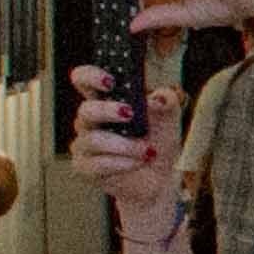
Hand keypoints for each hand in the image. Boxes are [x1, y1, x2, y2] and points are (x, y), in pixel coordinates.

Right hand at [70, 59, 189, 224]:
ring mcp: (84, 144)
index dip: (90, 76)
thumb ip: (167, 102)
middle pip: (86, 109)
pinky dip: (121, 163)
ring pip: (93, 140)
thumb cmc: (158, 141)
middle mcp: (90, 121)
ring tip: (148, 151)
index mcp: (105, 100)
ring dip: (125, 145)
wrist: (159, 177)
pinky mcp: (85, 167)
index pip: (83, 80)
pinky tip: (137, 163)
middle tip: (130, 113)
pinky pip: (96, 164)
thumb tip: (157, 98)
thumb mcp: (169, 119)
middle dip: (107, 111)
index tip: (110, 81)